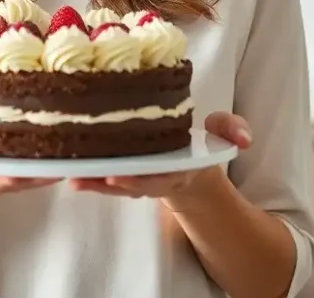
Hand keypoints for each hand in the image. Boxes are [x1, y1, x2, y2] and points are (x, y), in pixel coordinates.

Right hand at [0, 115, 60, 198]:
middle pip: (0, 180)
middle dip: (11, 178)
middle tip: (21, 172)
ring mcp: (7, 178)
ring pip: (25, 179)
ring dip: (39, 174)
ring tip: (55, 165)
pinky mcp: (25, 177)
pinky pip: (40, 176)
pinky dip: (53, 172)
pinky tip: (68, 163)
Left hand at [69, 112, 251, 199]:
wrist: (190, 167)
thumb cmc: (200, 147)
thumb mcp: (222, 134)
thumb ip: (233, 129)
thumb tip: (245, 138)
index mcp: (179, 170)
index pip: (159, 178)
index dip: (139, 180)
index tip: (119, 178)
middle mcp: (155, 178)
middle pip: (129, 184)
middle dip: (107, 184)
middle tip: (83, 178)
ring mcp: (138, 178)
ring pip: (113, 183)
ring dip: (92, 181)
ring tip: (69, 175)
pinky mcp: (123, 172)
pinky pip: (105, 176)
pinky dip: (89, 175)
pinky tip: (68, 169)